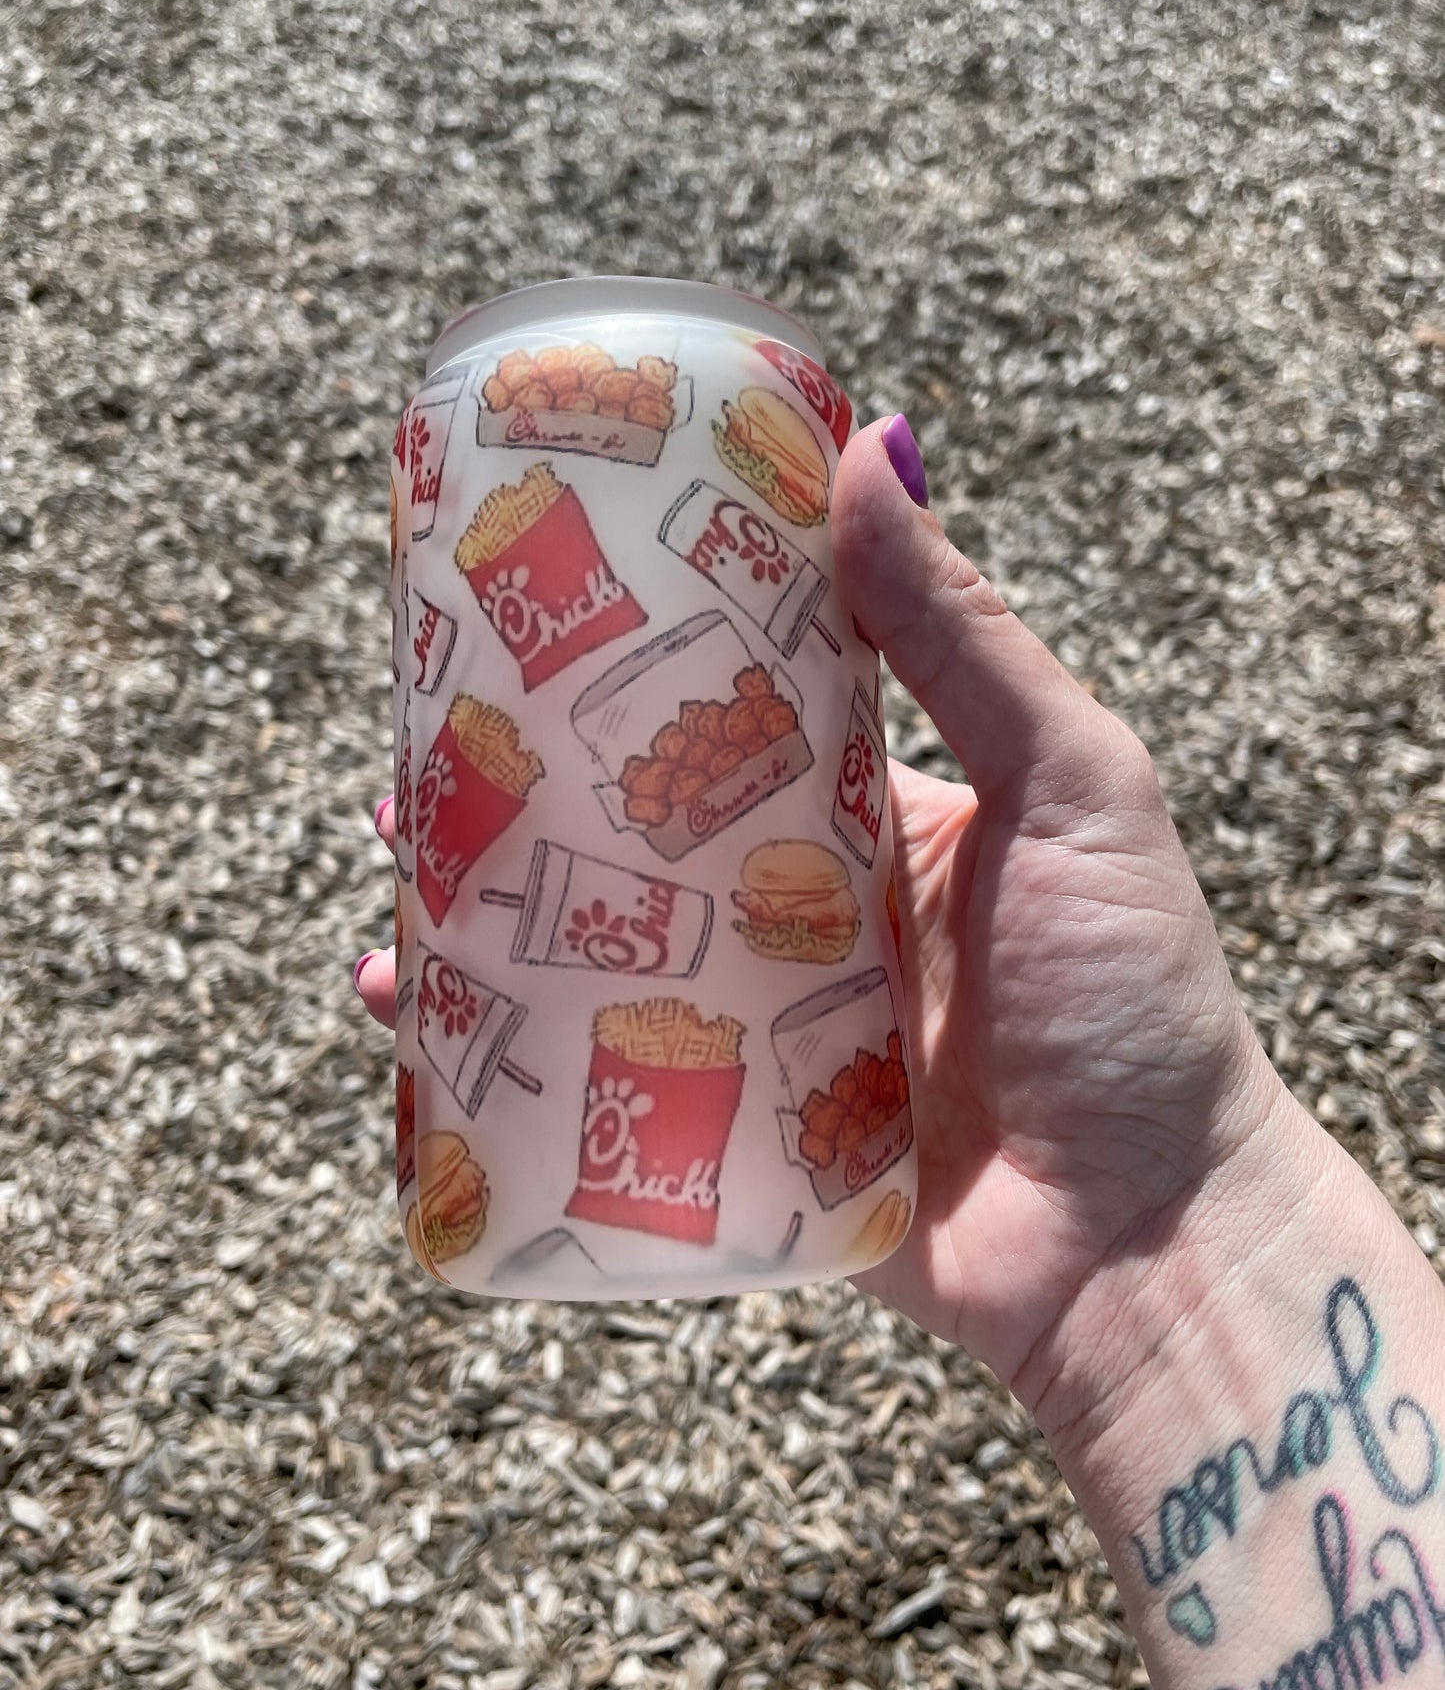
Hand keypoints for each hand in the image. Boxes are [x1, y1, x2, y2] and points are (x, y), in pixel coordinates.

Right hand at [356, 418, 1290, 1429]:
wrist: (1150, 1247)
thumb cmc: (1135, 1002)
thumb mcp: (1072, 785)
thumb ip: (966, 636)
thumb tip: (875, 442)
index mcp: (878, 818)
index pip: (733, 716)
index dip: (638, 664)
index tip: (537, 610)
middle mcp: (806, 913)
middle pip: (640, 834)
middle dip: (528, 793)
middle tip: (420, 753)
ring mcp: (762, 1027)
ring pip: (601, 949)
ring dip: (493, 910)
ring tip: (393, 872)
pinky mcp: (731, 1138)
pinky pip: (602, 1084)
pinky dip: (506, 1054)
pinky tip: (413, 1018)